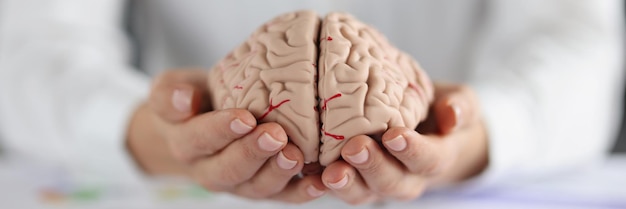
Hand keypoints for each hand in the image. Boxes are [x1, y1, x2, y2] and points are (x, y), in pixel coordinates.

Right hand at [126, 70, 326, 202]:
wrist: (197, 127)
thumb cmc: (192, 101)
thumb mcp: (171, 90)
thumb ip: (171, 94)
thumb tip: (184, 97)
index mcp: (186, 144)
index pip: (200, 139)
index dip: (221, 130)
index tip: (244, 117)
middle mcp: (210, 170)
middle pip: (230, 169)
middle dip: (254, 153)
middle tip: (276, 135)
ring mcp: (239, 184)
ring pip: (257, 187)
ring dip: (278, 173)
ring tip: (296, 156)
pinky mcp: (264, 188)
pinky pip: (282, 196)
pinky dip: (302, 192)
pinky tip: (320, 182)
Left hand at [320, 82, 488, 204]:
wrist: (426, 132)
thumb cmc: (440, 112)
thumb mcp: (460, 102)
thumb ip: (460, 107)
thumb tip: (452, 115)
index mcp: (435, 159)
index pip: (427, 160)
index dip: (411, 151)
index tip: (395, 135)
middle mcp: (407, 179)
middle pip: (391, 181)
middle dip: (372, 166)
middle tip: (355, 147)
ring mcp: (378, 184)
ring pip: (363, 192)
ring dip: (346, 183)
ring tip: (330, 171)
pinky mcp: (354, 181)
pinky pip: (340, 187)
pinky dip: (322, 183)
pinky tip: (307, 171)